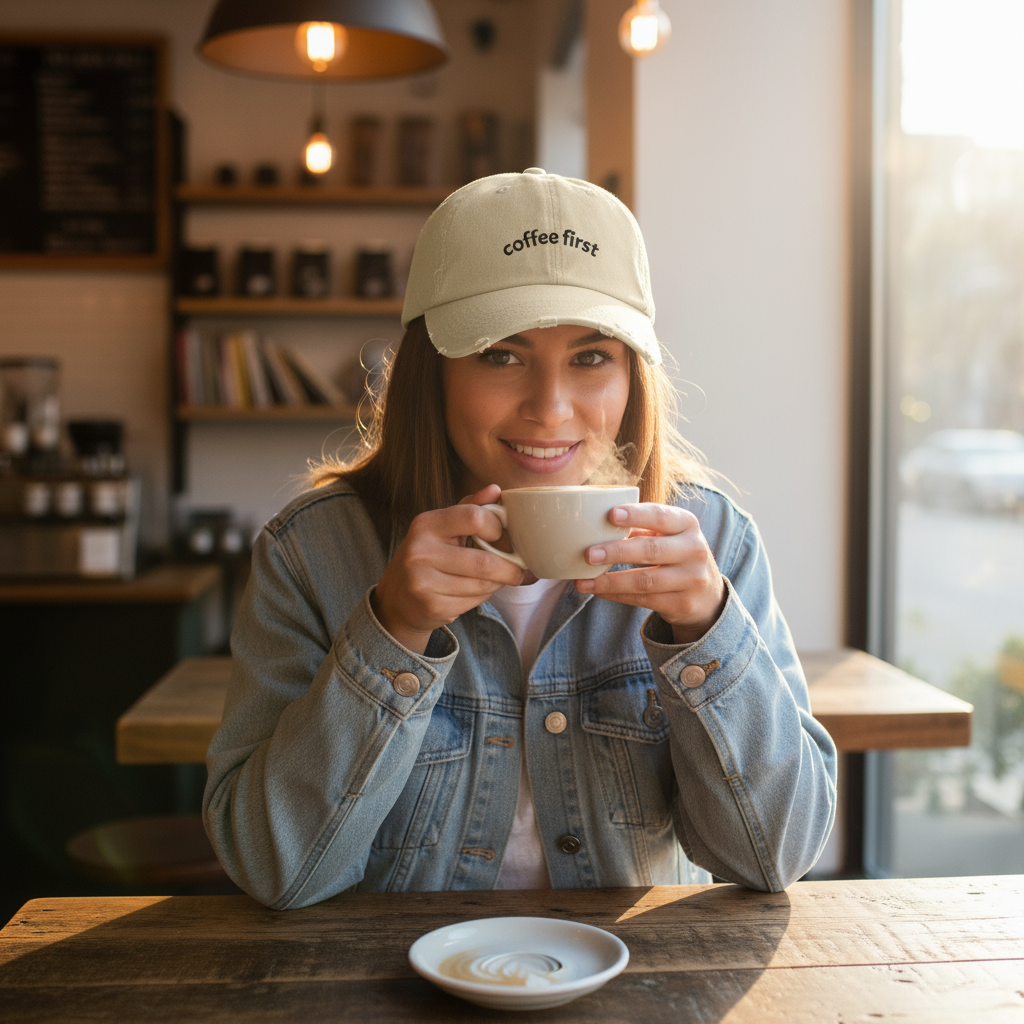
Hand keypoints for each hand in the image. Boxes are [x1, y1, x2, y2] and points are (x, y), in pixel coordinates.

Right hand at [372, 484, 524, 653]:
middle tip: (517, 571)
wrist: (398, 599)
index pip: (474, 517)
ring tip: (493, 580)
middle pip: (484, 561)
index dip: (496, 527)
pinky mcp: (431, 606)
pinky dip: (482, 597)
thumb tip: (496, 489)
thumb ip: (470, 507)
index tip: (500, 535)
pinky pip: (474, 601)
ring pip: (482, 584)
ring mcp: (423, 581)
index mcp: (426, 524)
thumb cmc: (428, 557)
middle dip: (509, 568)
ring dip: (497, 583)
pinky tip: (473, 592)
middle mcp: (420, 551)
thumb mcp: (443, 527)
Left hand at [575, 503, 726, 643]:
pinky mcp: (681, 604)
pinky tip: (597, 590)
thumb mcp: (669, 535)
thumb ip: (641, 528)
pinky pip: (642, 599)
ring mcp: (690, 579)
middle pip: (650, 550)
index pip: (660, 516)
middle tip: (588, 554)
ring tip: (583, 580)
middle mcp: (693, 550)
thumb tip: (597, 525)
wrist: (708, 595)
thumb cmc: (677, 554)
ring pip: (644, 580)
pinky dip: (615, 595)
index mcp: (687, 524)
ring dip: (610, 581)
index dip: (636, 515)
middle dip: (616, 552)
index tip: (611, 514)